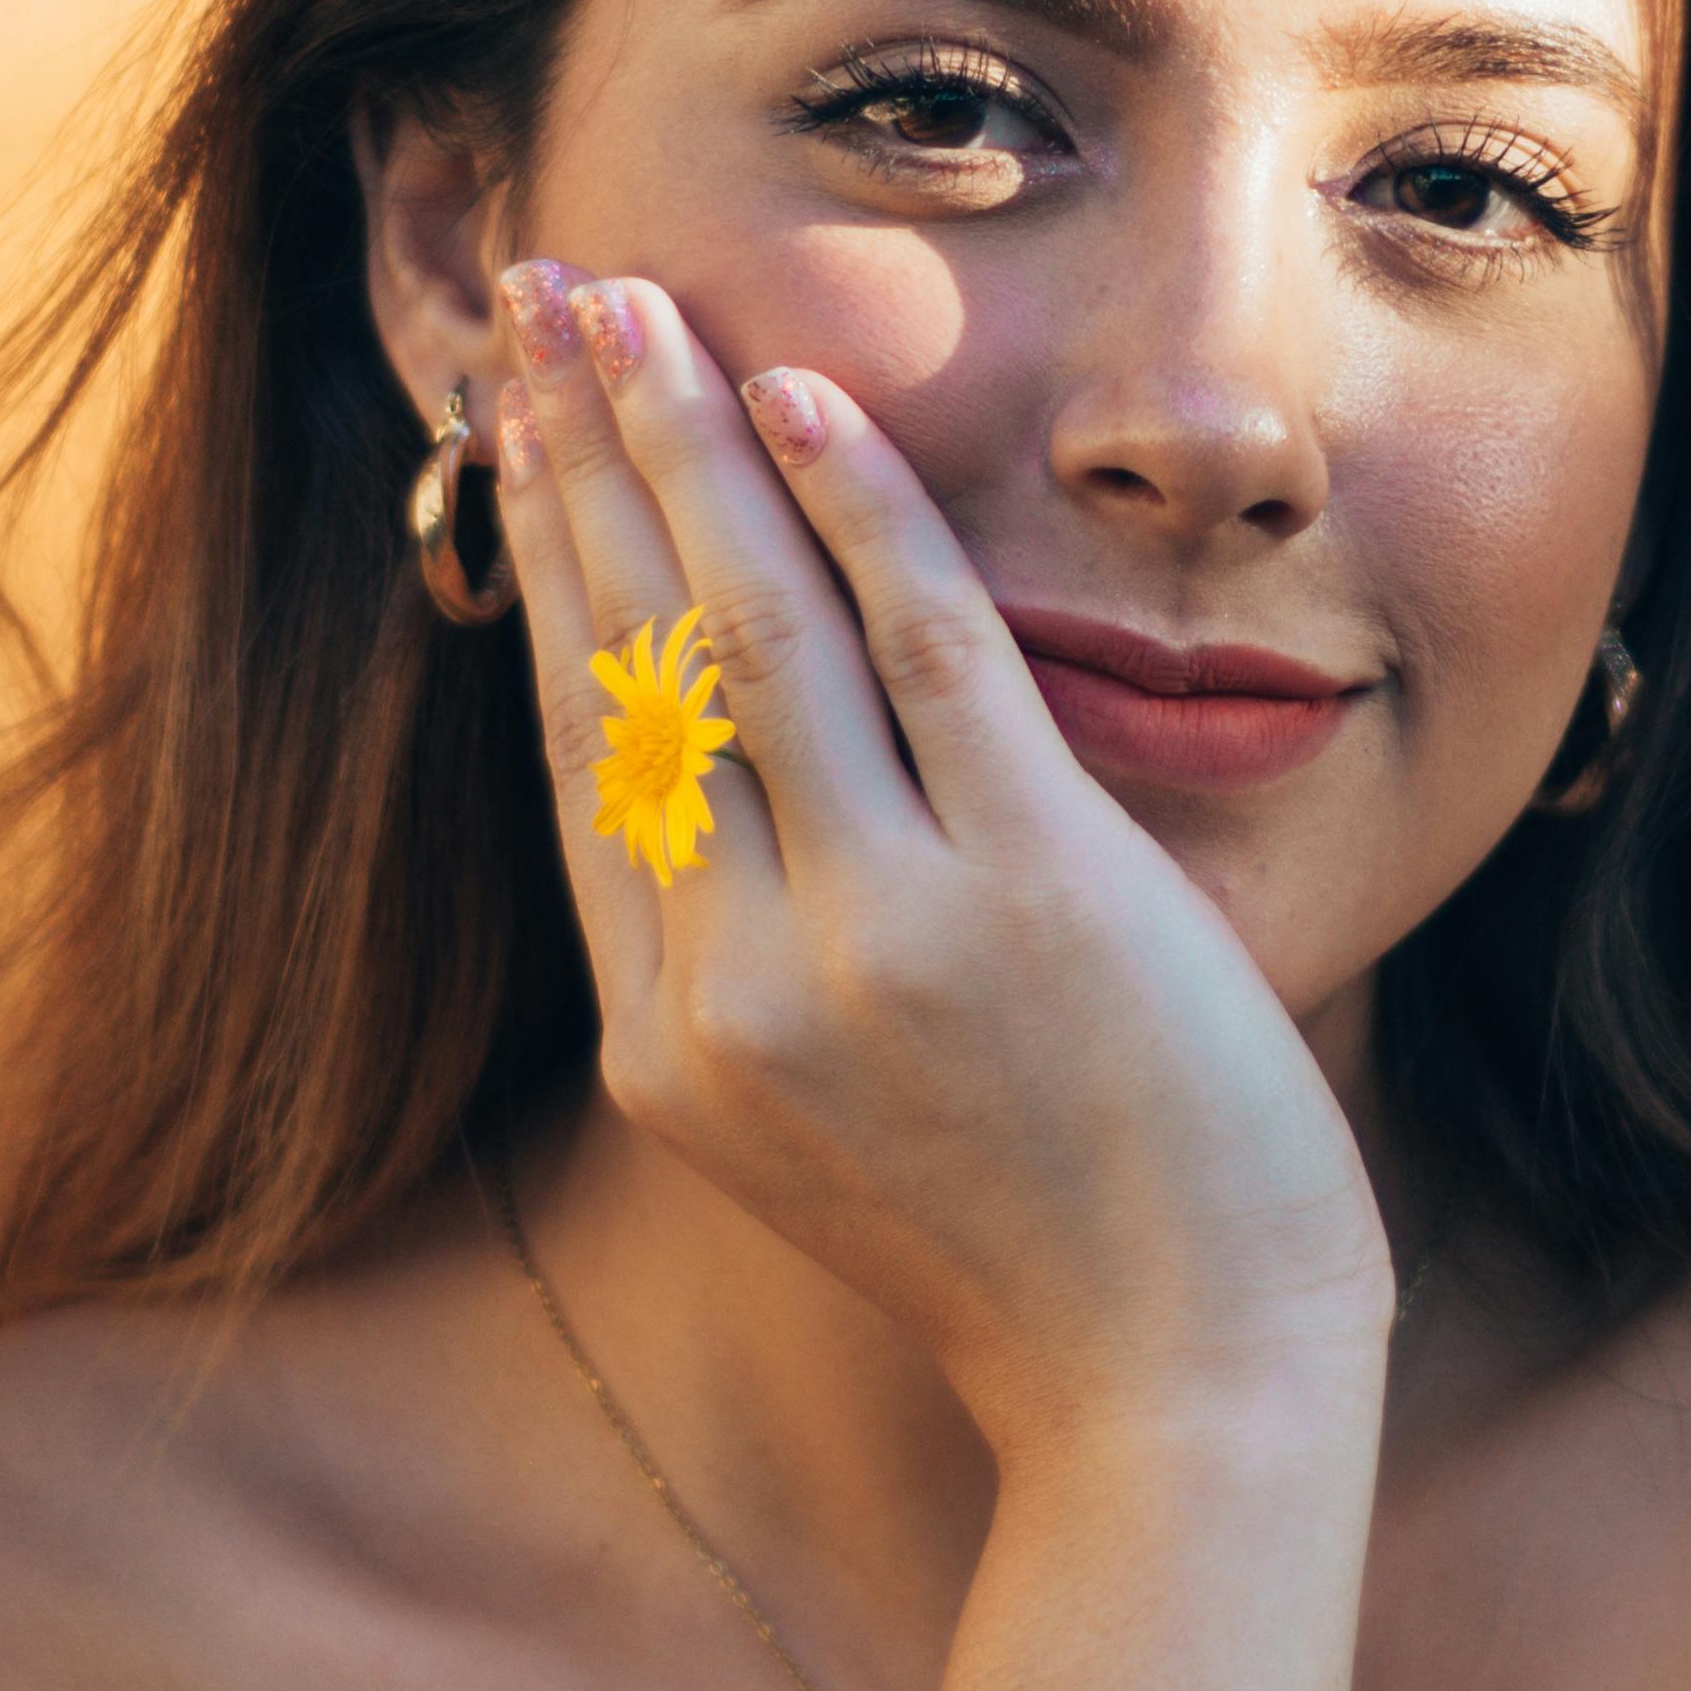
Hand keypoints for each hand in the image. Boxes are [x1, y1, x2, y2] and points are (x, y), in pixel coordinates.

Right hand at [489, 259, 1390, 1454]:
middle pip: (626, 661)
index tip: (512, 429)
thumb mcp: (824, 1133)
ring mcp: (878, 936)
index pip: (578, 751)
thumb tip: (709, 792)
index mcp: (668, 1047)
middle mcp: (736, 986)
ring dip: (674, 438)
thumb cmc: (1033, 1256)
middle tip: (533, 300)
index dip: (540, 568)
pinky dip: (855, 503)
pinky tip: (801, 389)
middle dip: (574, 459)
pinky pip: (925, 647)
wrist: (1178, 1391)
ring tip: (626, 299)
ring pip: (742, 630)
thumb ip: (750, 974)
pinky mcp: (1029, 890)